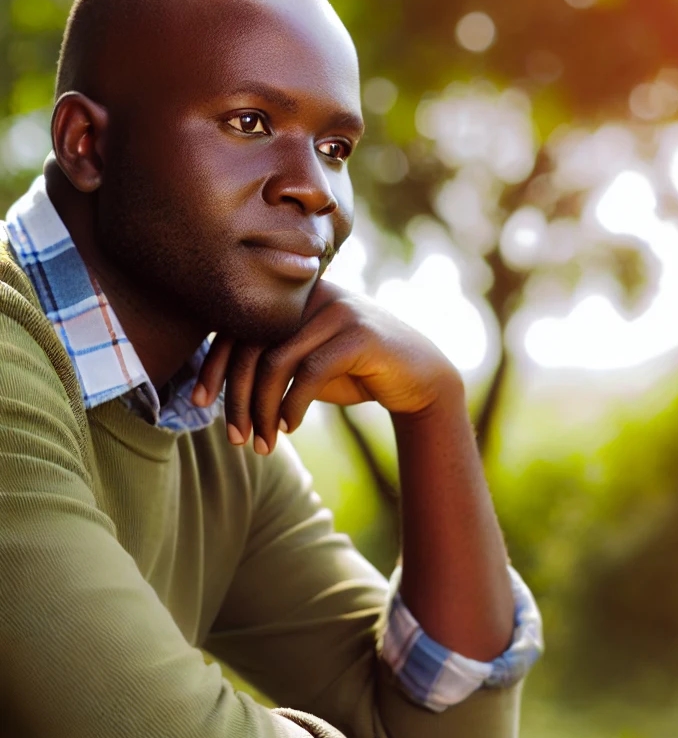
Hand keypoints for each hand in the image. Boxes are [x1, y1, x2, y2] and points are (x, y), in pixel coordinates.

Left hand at [192, 279, 461, 453]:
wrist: (419, 376)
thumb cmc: (356, 371)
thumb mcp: (306, 364)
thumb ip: (270, 361)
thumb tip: (215, 386)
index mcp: (291, 295)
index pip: (235, 325)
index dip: (213, 365)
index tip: (198, 403)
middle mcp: (310, 294)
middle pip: (251, 345)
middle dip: (236, 398)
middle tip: (234, 438)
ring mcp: (336, 310)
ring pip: (275, 362)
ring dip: (261, 410)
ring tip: (262, 443)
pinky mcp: (359, 334)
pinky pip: (309, 373)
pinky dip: (293, 405)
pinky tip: (290, 427)